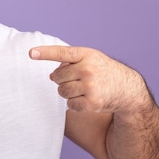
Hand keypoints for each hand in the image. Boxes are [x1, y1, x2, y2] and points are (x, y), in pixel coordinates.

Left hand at [29, 45, 148, 112]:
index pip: (62, 53)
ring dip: (67, 92)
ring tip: (82, 89)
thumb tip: (53, 74)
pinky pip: (70, 105)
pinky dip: (75, 104)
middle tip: (75, 80)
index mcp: (86, 55)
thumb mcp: (91, 58)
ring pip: (61, 92)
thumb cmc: (103, 71)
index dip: (45, 53)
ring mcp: (90, 86)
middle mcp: (87, 69)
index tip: (31, 53)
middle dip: (62, 80)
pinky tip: (86, 99)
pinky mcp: (91, 102)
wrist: (127, 88)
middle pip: (56, 78)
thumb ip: (72, 61)